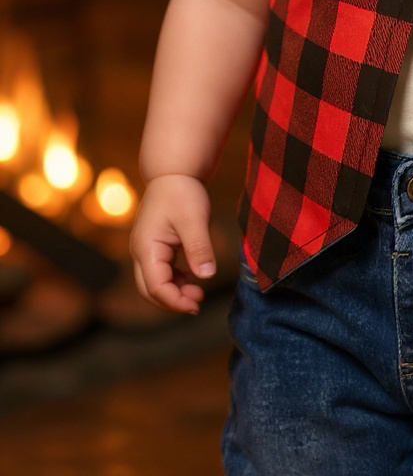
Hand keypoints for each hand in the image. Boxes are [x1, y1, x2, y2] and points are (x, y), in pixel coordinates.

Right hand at [130, 174, 215, 313]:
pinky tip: (191, 278)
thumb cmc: (182, 192)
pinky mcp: (154, 246)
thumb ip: (199, 248)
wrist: (174, 172)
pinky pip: (160, 272)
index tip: (196, 305)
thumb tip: (207, 276)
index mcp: (146, 248)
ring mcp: (146, 249)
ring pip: (154, 282)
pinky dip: (174, 280)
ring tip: (198, 293)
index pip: (155, 287)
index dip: (174, 301)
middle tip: (198, 303)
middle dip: (172, 301)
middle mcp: (141, 252)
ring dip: (174, 292)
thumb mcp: (194, 219)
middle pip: (150, 290)